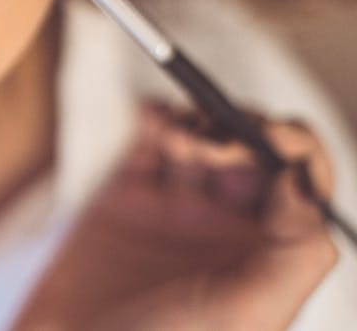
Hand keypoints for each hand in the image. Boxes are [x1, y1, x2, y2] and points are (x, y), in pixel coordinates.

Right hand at [14, 101, 338, 330]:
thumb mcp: (250, 313)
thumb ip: (295, 250)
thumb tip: (304, 178)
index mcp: (265, 253)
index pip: (302, 180)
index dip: (292, 145)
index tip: (264, 134)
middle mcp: (225, 227)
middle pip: (252, 150)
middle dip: (236, 127)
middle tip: (207, 141)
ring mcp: (173, 209)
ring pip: (201, 139)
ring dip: (194, 120)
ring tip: (174, 135)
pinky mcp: (124, 198)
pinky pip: (147, 143)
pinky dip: (153, 118)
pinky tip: (150, 117)